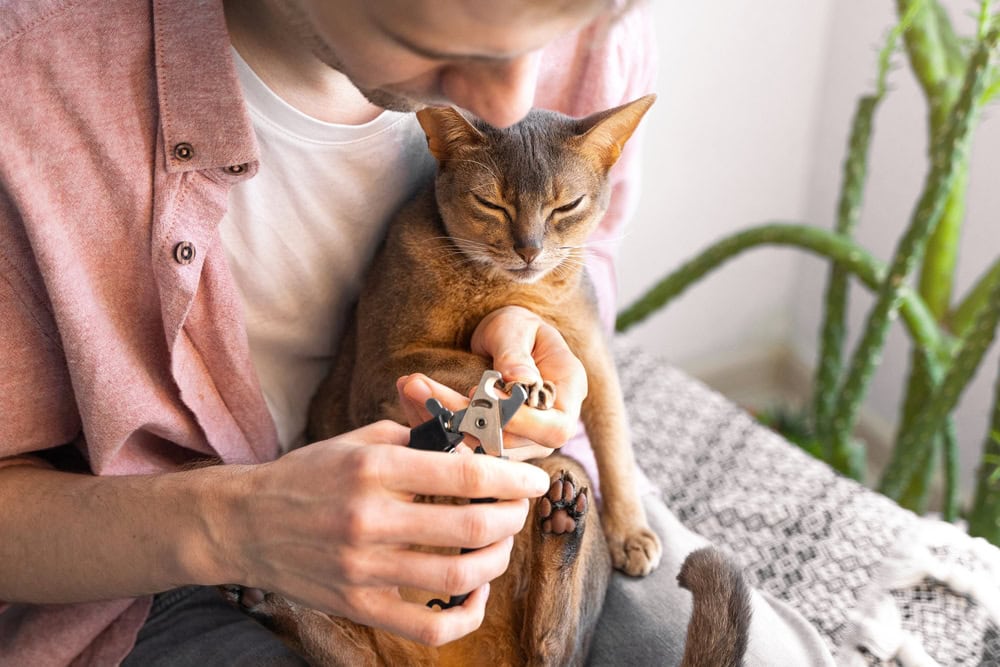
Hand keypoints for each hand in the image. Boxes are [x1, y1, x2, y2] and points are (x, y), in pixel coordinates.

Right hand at [229, 421, 549, 645]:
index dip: (511, 477)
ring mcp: (363, 569)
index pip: (463, 473)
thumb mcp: (358, 441)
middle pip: (470, 526)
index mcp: (373, 470)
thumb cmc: (308, 475)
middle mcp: (369, 519)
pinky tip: (476, 591)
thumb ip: (416, 440)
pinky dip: (466, 613)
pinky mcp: (358, 605)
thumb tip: (474, 447)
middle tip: (518, 508)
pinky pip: (429, 626)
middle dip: (511, 516)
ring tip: (501, 542)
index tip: (535, 480)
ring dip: (497, 559)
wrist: (243, 523)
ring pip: (458, 576)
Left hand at [396, 305, 586, 461]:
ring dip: (441, 420)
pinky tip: (410, 396)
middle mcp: (546, 427)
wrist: (502, 341)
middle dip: (463, 417)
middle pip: (511, 442)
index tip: (480, 394)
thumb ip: (516, 353)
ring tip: (410, 386)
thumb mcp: (516, 328)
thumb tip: (518, 381)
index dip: (521, 421)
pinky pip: (460, 444)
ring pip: (480, 448)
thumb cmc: (516, 329)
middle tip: (422, 386)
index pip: (555, 428)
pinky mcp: (489, 447)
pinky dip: (433, 422)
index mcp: (567, 395)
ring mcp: (519, 442)